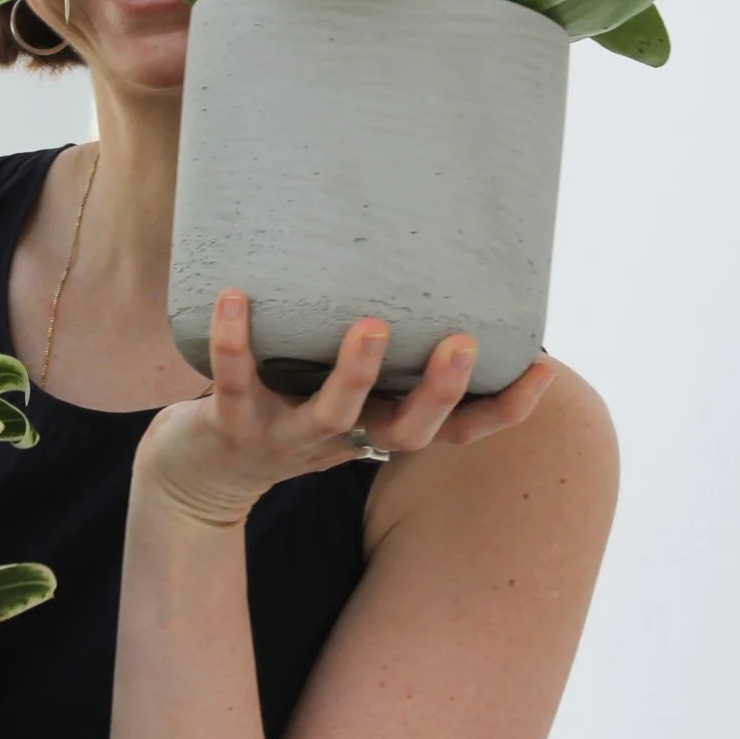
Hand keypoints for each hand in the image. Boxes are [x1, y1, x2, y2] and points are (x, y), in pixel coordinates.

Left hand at [135, 288, 557, 526]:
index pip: (455, 432)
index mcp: (376, 429)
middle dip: (441, 391)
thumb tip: (421, 262)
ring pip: (333, 414)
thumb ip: (377, 350)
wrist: (196, 476)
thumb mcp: (336, 389)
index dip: (501, 409)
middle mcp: (342, 439)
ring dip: (355, 373)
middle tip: (464, 343)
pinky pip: (235, 380)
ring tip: (371, 325)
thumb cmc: (281, 409)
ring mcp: (287, 436)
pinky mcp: (230, 424)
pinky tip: (236, 294)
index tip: (543, 369)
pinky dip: (236, 339)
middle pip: (408, 432)